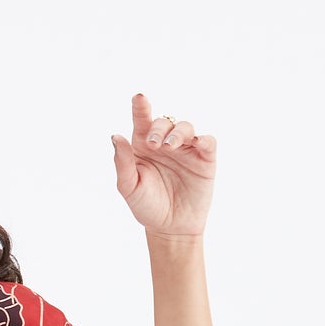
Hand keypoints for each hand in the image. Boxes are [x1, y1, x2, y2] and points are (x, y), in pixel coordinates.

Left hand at [111, 94, 215, 238]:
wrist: (170, 228)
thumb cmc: (147, 205)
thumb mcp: (129, 187)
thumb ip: (122, 162)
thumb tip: (116, 136)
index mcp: (144, 145)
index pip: (142, 119)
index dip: (140, 107)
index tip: (139, 98)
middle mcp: (165, 142)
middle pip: (164, 122)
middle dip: (159, 128)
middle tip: (154, 144)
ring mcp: (186, 149)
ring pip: (186, 127)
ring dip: (178, 132)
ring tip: (170, 146)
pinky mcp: (205, 159)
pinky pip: (208, 142)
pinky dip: (204, 139)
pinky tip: (197, 143)